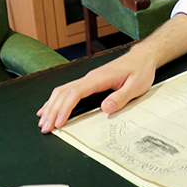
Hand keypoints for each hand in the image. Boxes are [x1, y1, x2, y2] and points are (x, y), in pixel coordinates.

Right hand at [36, 50, 155, 132]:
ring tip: (43, 122)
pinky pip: (68, 89)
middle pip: (64, 93)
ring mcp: (89, 78)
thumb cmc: (140, 70)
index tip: (58, 123)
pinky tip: (48, 108)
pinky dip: (56, 100)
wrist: (143, 57)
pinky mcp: (90, 81)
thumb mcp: (136, 86)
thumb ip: (121, 97)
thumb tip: (105, 108)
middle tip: (45, 128)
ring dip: (51, 106)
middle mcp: (90, 77)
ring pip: (62, 90)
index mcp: (99, 78)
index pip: (75, 92)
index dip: (64, 108)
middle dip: (52, 111)